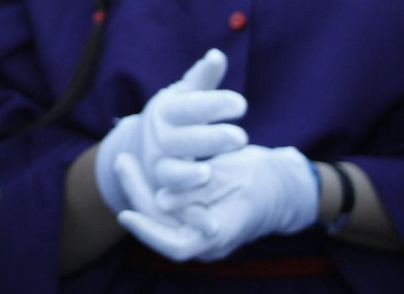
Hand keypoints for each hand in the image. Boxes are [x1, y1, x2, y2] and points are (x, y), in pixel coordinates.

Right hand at [94, 49, 247, 213]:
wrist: (142, 149)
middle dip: (209, 139)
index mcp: (166, 111)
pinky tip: (208, 212)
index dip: (213, 105)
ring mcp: (159, 165)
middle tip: (241, 137)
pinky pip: (175, 200)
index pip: (190, 107)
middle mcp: (159, 138)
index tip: (242, 105)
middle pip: (181, 139)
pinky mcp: (163, 190)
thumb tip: (217, 55)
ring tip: (208, 172)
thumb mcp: (185, 96)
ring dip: (187, 174)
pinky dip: (188, 206)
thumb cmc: (175, 117)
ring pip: (170, 171)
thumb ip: (203, 80)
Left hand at [115, 145, 318, 261]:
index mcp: (218, 236)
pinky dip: (153, 189)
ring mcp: (201, 231)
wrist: (283, 183)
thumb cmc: (261, 179)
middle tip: (122, 160)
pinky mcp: (197, 217)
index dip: (148, 233)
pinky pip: (168, 210)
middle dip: (137, 195)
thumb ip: (197, 192)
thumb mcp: (230, 179)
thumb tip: (162, 200)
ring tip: (125, 159)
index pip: (175, 246)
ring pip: (162, 217)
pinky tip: (140, 167)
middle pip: (162, 226)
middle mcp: (205, 240)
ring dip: (141, 189)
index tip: (124, 214)